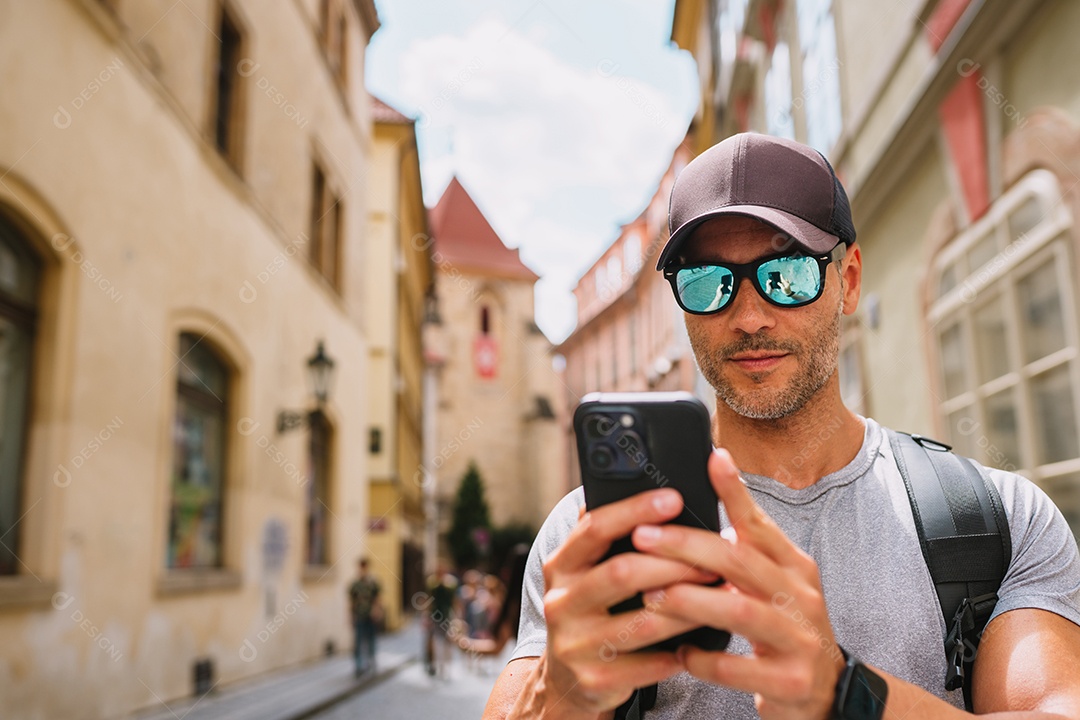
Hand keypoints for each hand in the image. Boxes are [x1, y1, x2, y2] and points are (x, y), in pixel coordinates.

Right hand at [539, 488, 719, 713]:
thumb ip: (603, 536)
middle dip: (674, 563)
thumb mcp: (583, 571)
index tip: (675, 498)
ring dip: (689, 608)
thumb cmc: (589, 611)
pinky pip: (649, 664)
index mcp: (560, 566)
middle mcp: (560, 602)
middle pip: (622, 573)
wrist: (566, 680)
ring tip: (720, 596)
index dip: (635, 510)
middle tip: (713, 558)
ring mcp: (575, 644)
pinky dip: (679, 651)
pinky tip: (702, 641)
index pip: (595, 528)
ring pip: (643, 621)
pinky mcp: (594, 680)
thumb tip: (636, 484)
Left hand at [631, 449, 845, 719]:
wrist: (826, 693)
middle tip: (643, 537)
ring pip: (740, 611)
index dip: (736, 491)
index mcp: (794, 567)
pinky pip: (737, 669)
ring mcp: (799, 639)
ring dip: (690, 601)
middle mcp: (801, 596)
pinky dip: (704, 659)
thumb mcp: (775, 583)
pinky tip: (680, 652)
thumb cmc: (786, 627)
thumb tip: (701, 503)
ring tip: (652, 595)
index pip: (760, 523)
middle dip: (688, 546)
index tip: (712, 458)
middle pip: (742, 561)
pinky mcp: (789, 681)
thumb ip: (745, 548)